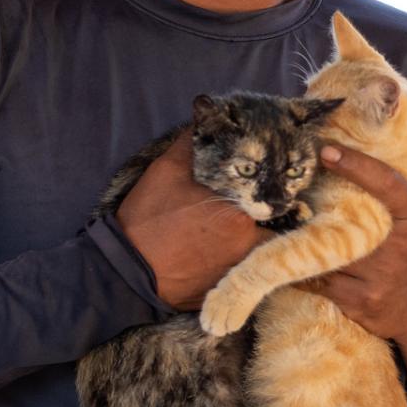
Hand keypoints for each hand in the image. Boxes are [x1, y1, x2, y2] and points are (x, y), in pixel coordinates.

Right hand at [116, 135, 267, 310]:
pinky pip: (246, 269)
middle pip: (275, 226)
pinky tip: (223, 250)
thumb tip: (208, 119)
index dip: (276, 189)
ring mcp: (240, 270)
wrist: (127, 270)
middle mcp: (248, 246)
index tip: (272, 182)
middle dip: (269, 215)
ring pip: (261, 249)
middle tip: (255, 205)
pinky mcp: (228, 288)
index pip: (279, 198)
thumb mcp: (167, 171)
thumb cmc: (147, 219)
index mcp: (241, 215)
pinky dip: (241, 258)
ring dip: (256, 237)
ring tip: (237, 228)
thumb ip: (193, 144)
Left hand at [294, 144, 406, 387]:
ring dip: (293, 243)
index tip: (326, 150)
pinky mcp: (360, 303)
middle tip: (277, 189)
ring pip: (323, 256)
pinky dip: (298, 269)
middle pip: (345, 224)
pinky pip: (318, 281)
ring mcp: (379, 279)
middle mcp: (398, 248)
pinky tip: (279, 260)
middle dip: (310, 208)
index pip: (388, 185)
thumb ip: (388, 193)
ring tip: (261, 225)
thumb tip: (340, 154)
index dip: (357, 166)